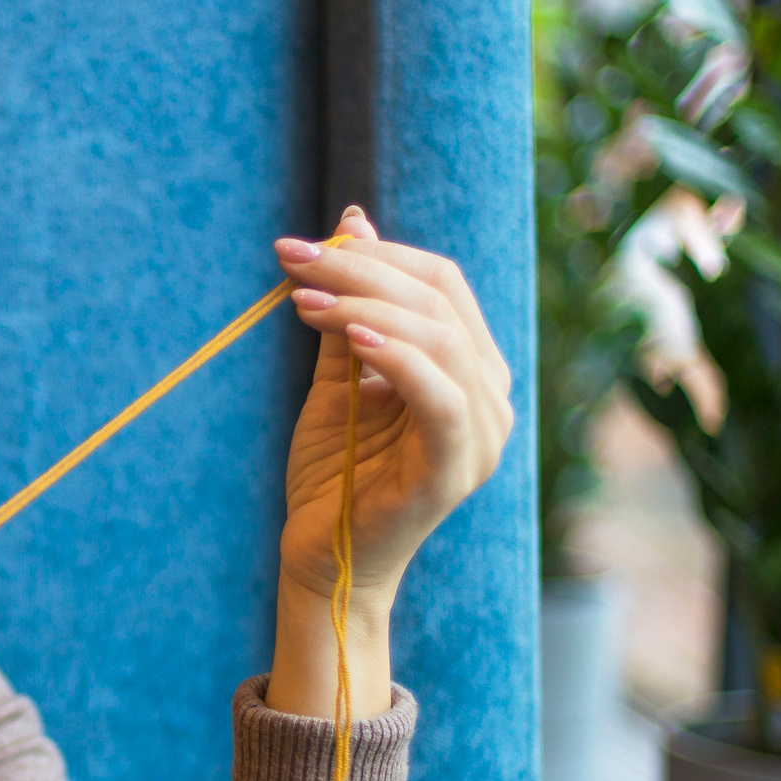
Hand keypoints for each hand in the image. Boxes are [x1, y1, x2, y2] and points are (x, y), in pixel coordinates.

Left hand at [261, 208, 512, 719]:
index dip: (374, 255)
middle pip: (440, 301)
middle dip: (360, 271)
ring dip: (366, 307)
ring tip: (303, 299)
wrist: (322, 559)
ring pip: (441, 339)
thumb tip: (353, 221)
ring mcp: (480, 437)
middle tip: (291, 260)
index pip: (440, 284)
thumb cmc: (332, 472)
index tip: (299, 247)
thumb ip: (350, 310)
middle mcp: (489, 399)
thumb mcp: (338, 377)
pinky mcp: (455, 471)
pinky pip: (439, 398)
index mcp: (469, 371)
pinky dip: (397, 358)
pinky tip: (350, 337)